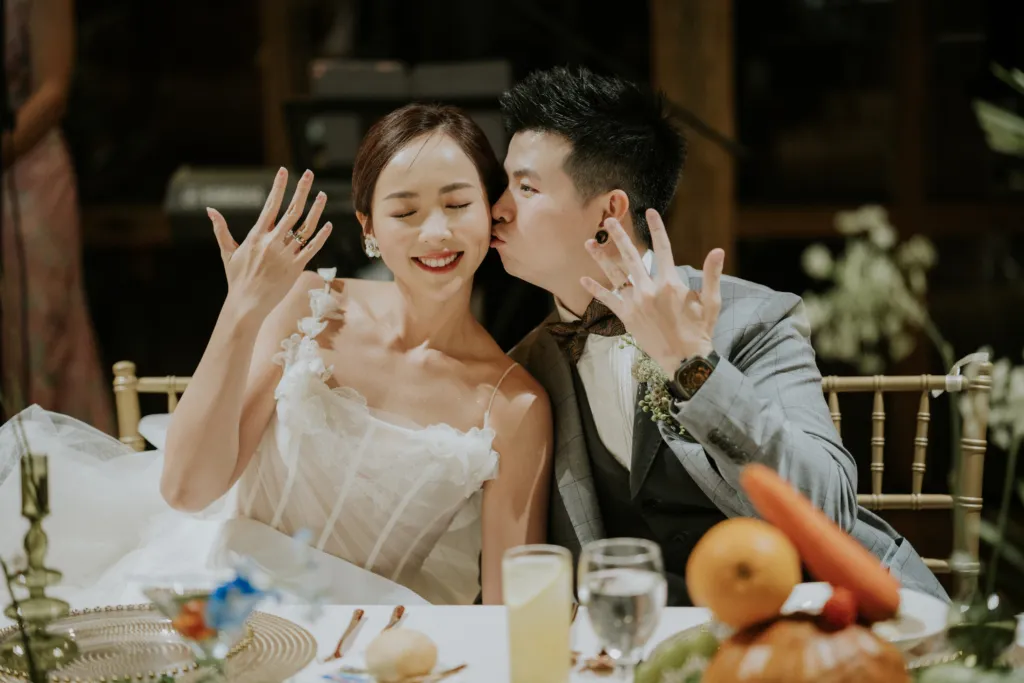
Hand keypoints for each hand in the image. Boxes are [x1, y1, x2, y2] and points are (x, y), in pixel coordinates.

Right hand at [209, 167, 332, 320]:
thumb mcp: (227, 252)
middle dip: (301, 190)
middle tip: (309, 174)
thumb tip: (209, 210)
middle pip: (292, 211)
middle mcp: (272, 242)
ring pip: (305, 228)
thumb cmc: (237, 278)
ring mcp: (286, 255)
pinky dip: (321, 236)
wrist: (247, 304)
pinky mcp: (296, 268)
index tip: (284, 171)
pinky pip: (312, 249)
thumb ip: (221, 229)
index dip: (278, 187)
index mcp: (256, 236)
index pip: (270, 205)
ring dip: (316, 210)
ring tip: (323, 195)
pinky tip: (328, 224)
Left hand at [580, 208, 723, 376]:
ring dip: (601, 257)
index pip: (662, 248)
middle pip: (631, 256)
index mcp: (670, 283)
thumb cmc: (700, 330)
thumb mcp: (711, 301)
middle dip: (619, 236)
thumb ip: (712, 274)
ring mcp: (635, 303)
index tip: (649, 212)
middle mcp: (649, 290)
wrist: (685, 360)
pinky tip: (583, 279)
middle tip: (609, 221)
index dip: (657, 228)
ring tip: (589, 242)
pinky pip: (607, 300)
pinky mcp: (626, 317)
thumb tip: (718, 250)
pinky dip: (595, 290)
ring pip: (615, 275)